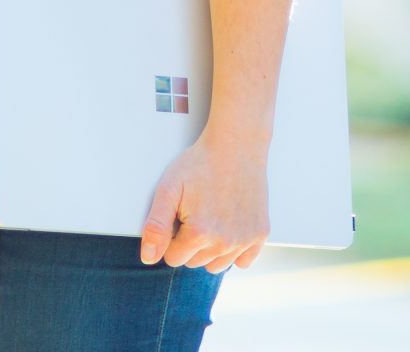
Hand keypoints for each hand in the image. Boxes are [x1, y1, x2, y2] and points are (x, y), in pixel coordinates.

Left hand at [138, 131, 268, 273]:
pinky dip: (235, 251)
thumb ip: (156, 226)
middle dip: (189, 243)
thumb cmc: (200, 163)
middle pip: (194, 262)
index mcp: (199, 233)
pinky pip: (243, 261)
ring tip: (211, 219)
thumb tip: (149, 258)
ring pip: (216, 265)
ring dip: (210, 250)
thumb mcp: (169, 189)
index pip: (173, 258)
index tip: (179, 215)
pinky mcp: (260, 234)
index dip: (171, 237)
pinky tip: (229, 228)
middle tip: (195, 212)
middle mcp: (224, 242)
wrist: (236, 145)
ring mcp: (244, 240)